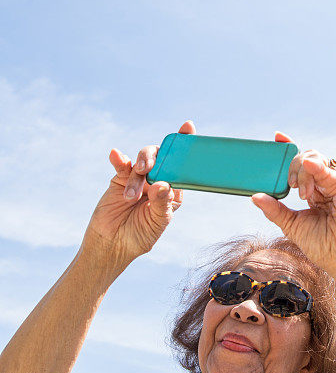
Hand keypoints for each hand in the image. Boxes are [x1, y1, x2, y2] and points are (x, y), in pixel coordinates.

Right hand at [82, 120, 195, 265]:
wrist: (112, 245)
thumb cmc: (140, 235)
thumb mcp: (157, 222)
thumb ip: (161, 203)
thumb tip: (162, 184)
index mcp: (173, 190)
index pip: (182, 165)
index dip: (186, 145)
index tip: (188, 127)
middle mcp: (158, 180)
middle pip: (162, 157)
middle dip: (158, 155)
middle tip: (149, 165)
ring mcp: (139, 178)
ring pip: (143, 159)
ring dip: (140, 166)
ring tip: (136, 181)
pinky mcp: (120, 178)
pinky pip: (121, 165)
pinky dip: (119, 159)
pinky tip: (116, 155)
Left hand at [251, 132, 335, 291]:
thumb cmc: (324, 247)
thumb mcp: (292, 226)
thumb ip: (275, 210)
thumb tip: (255, 196)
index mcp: (311, 193)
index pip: (298, 166)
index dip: (288, 149)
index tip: (276, 138)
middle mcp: (323, 185)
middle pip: (303, 159)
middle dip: (290, 166)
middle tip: (288, 186)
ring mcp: (334, 183)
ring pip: (313, 159)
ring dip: (301, 171)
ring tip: (302, 194)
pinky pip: (328, 169)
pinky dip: (316, 167)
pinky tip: (310, 167)